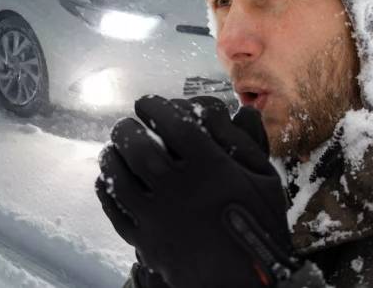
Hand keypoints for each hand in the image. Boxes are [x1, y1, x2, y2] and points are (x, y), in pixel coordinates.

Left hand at [96, 96, 296, 286]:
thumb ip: (247, 143)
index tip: (146, 104)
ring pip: (118, 176)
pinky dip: (106, 191)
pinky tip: (109, 181)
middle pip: (137, 146)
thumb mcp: (265, 181)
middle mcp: (178, 187)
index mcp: (209, 166)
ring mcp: (157, 216)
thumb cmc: (260, 229)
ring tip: (114, 149)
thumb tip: (241, 109)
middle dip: (126, 129)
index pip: (171, 122)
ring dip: (111, 157)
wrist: (246, 285)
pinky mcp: (145, 242)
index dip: (153, 107)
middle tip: (126, 125)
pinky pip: (115, 210)